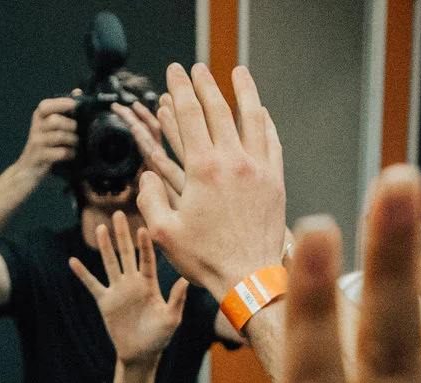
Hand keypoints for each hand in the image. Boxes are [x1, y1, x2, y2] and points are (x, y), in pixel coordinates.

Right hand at [18, 94, 79, 175]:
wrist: (28, 169)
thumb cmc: (44, 145)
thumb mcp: (49, 126)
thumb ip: (63, 109)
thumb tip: (77, 91)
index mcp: (38, 117)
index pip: (46, 106)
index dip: (61, 103)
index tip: (74, 105)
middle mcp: (35, 128)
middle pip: (56, 121)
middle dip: (71, 126)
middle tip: (76, 132)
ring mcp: (36, 142)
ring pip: (59, 136)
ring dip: (72, 140)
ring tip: (75, 144)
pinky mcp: (40, 156)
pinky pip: (60, 152)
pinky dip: (70, 153)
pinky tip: (72, 154)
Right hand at [70, 213, 189, 366]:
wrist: (141, 354)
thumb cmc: (159, 337)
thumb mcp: (171, 319)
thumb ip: (176, 300)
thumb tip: (185, 281)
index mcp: (150, 284)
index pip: (147, 259)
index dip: (145, 245)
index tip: (143, 228)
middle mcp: (133, 282)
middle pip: (126, 254)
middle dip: (122, 235)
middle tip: (118, 214)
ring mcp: (118, 290)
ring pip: (109, 263)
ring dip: (104, 246)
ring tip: (99, 228)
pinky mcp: (105, 301)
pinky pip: (92, 284)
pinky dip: (82, 274)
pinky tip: (72, 262)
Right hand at [136, 64, 285, 300]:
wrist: (249, 277)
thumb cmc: (205, 259)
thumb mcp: (163, 232)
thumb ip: (149, 199)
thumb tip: (146, 176)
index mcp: (203, 169)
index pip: (189, 114)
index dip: (179, 88)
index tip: (175, 71)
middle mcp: (233, 161)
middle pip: (218, 108)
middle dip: (205, 83)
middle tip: (197, 68)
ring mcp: (258, 168)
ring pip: (252, 117)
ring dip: (244, 90)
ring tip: (238, 72)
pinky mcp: (274, 180)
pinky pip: (271, 141)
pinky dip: (265, 122)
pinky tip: (262, 113)